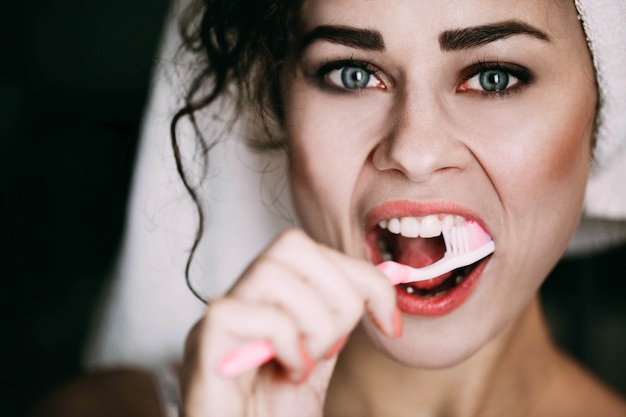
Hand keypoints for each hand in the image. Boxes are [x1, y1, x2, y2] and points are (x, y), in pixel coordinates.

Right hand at [180, 228, 399, 416]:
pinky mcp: (204, 341)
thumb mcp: (319, 354)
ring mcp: (219, 316)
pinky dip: (288, 344)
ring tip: (308, 363)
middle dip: (338, 295)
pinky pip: (249, 313)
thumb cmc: (275, 411)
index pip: (312, 246)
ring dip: (312, 323)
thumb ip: (339, 314)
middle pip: (292, 244)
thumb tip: (389, 275)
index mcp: (266, 295)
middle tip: (334, 346)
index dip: (363, 276)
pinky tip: (289, 373)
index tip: (389, 322)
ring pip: (272, 272)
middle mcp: (240, 297)